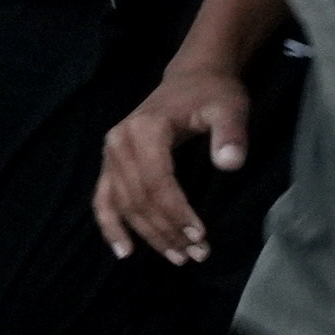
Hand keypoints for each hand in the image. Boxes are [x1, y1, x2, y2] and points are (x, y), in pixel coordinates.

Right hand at [94, 61, 254, 259]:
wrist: (193, 77)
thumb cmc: (213, 93)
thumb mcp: (230, 107)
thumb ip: (231, 134)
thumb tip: (230, 165)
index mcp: (144, 130)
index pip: (158, 182)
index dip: (177, 212)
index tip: (200, 236)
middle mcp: (119, 143)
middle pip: (139, 198)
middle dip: (167, 231)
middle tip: (195, 255)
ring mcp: (110, 154)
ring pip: (124, 204)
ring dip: (148, 235)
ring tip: (177, 257)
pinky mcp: (110, 163)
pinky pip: (103, 199)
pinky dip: (110, 225)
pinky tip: (124, 251)